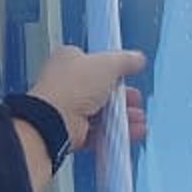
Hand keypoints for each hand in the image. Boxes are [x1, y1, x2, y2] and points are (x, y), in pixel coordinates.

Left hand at [30, 45, 147, 153]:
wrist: (54, 120)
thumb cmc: (72, 87)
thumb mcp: (107, 65)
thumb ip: (124, 60)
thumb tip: (137, 58)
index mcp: (68, 60)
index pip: (94, 62)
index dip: (113, 69)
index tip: (128, 75)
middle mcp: (65, 84)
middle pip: (100, 90)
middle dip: (122, 98)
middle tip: (135, 101)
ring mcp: (67, 109)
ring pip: (100, 113)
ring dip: (122, 117)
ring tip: (138, 120)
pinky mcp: (70, 131)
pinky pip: (95, 132)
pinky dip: (112, 133)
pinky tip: (129, 133)